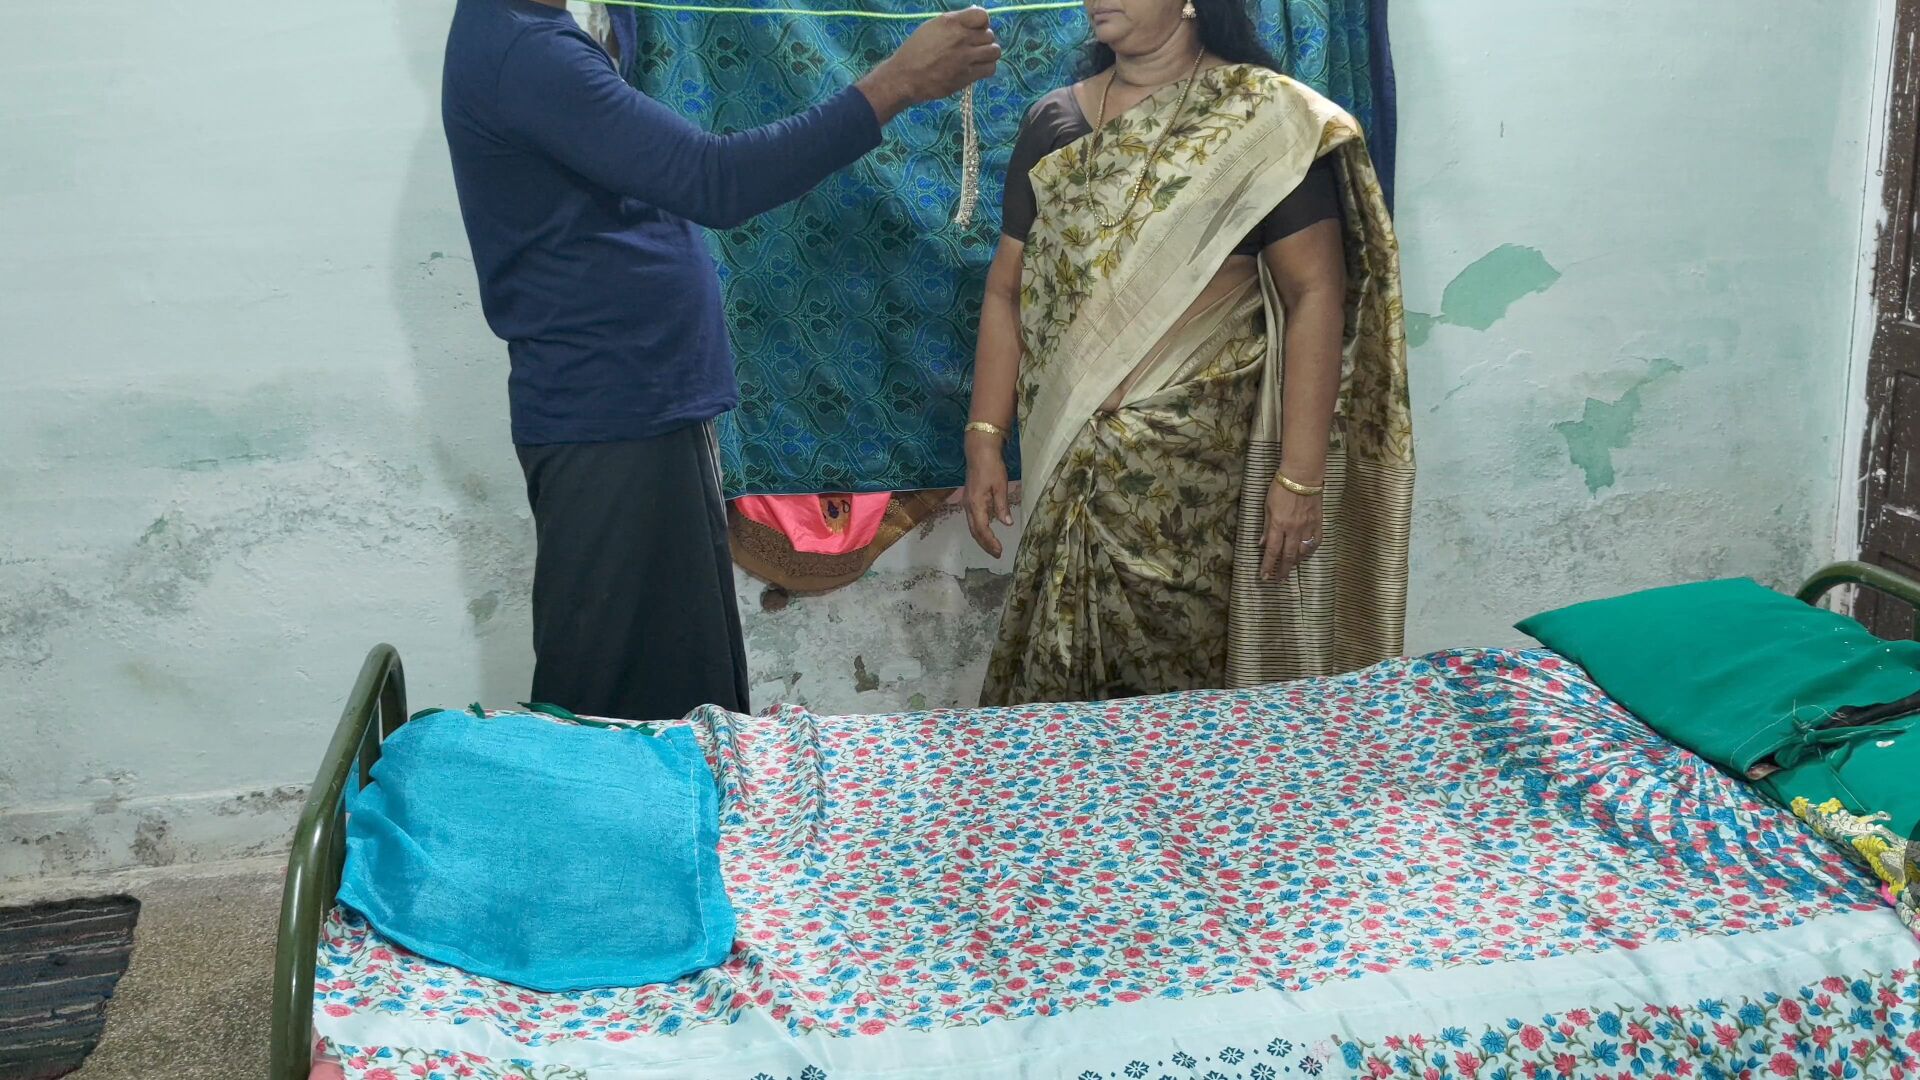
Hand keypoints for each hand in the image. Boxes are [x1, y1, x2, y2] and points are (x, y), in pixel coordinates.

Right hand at [857, 8, 1000, 123]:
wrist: (905, 77)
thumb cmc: (915, 51)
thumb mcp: (932, 27)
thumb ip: (954, 23)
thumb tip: (972, 21)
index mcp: (951, 22)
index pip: (982, 16)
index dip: (982, 23)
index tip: (975, 30)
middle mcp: (961, 37)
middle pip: (989, 35)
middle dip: (983, 40)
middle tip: (973, 47)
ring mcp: (965, 57)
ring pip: (994, 51)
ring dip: (988, 54)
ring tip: (978, 58)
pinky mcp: (967, 75)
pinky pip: (990, 68)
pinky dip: (986, 68)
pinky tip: (977, 69)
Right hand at [963, 440, 1012, 557]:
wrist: (979, 451)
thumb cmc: (991, 467)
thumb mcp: (1000, 486)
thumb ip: (1002, 506)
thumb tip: (1006, 524)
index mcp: (976, 504)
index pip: (982, 529)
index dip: (990, 542)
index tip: (1000, 551)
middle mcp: (968, 506)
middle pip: (975, 531)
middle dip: (985, 544)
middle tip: (997, 554)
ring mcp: (967, 503)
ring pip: (972, 526)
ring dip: (982, 538)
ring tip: (993, 547)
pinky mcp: (969, 499)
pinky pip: (973, 519)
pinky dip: (980, 529)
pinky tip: (987, 531)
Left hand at [1259, 481, 1321, 583]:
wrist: (1303, 476)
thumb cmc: (1281, 488)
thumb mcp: (1267, 507)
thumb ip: (1266, 527)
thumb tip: (1262, 544)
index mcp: (1278, 526)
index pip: (1272, 551)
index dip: (1268, 566)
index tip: (1264, 577)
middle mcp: (1293, 530)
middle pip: (1288, 556)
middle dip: (1282, 570)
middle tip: (1278, 581)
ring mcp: (1308, 528)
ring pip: (1302, 552)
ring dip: (1295, 563)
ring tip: (1289, 569)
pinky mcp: (1318, 523)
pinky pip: (1316, 542)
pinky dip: (1310, 551)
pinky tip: (1305, 555)